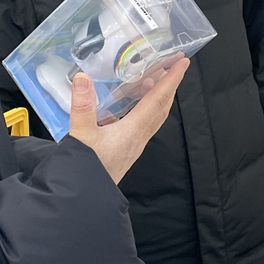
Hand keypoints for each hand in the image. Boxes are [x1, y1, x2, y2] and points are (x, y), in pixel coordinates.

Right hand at [68, 59, 189, 183]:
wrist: (85, 201)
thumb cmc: (86, 170)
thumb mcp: (81, 136)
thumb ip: (82, 106)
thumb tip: (82, 78)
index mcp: (133, 131)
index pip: (157, 101)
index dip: (171, 80)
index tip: (182, 63)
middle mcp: (138, 138)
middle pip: (161, 108)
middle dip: (168, 86)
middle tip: (171, 66)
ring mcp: (133, 146)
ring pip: (153, 117)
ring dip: (156, 97)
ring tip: (151, 80)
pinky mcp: (126, 151)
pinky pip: (142, 125)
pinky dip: (143, 109)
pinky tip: (129, 106)